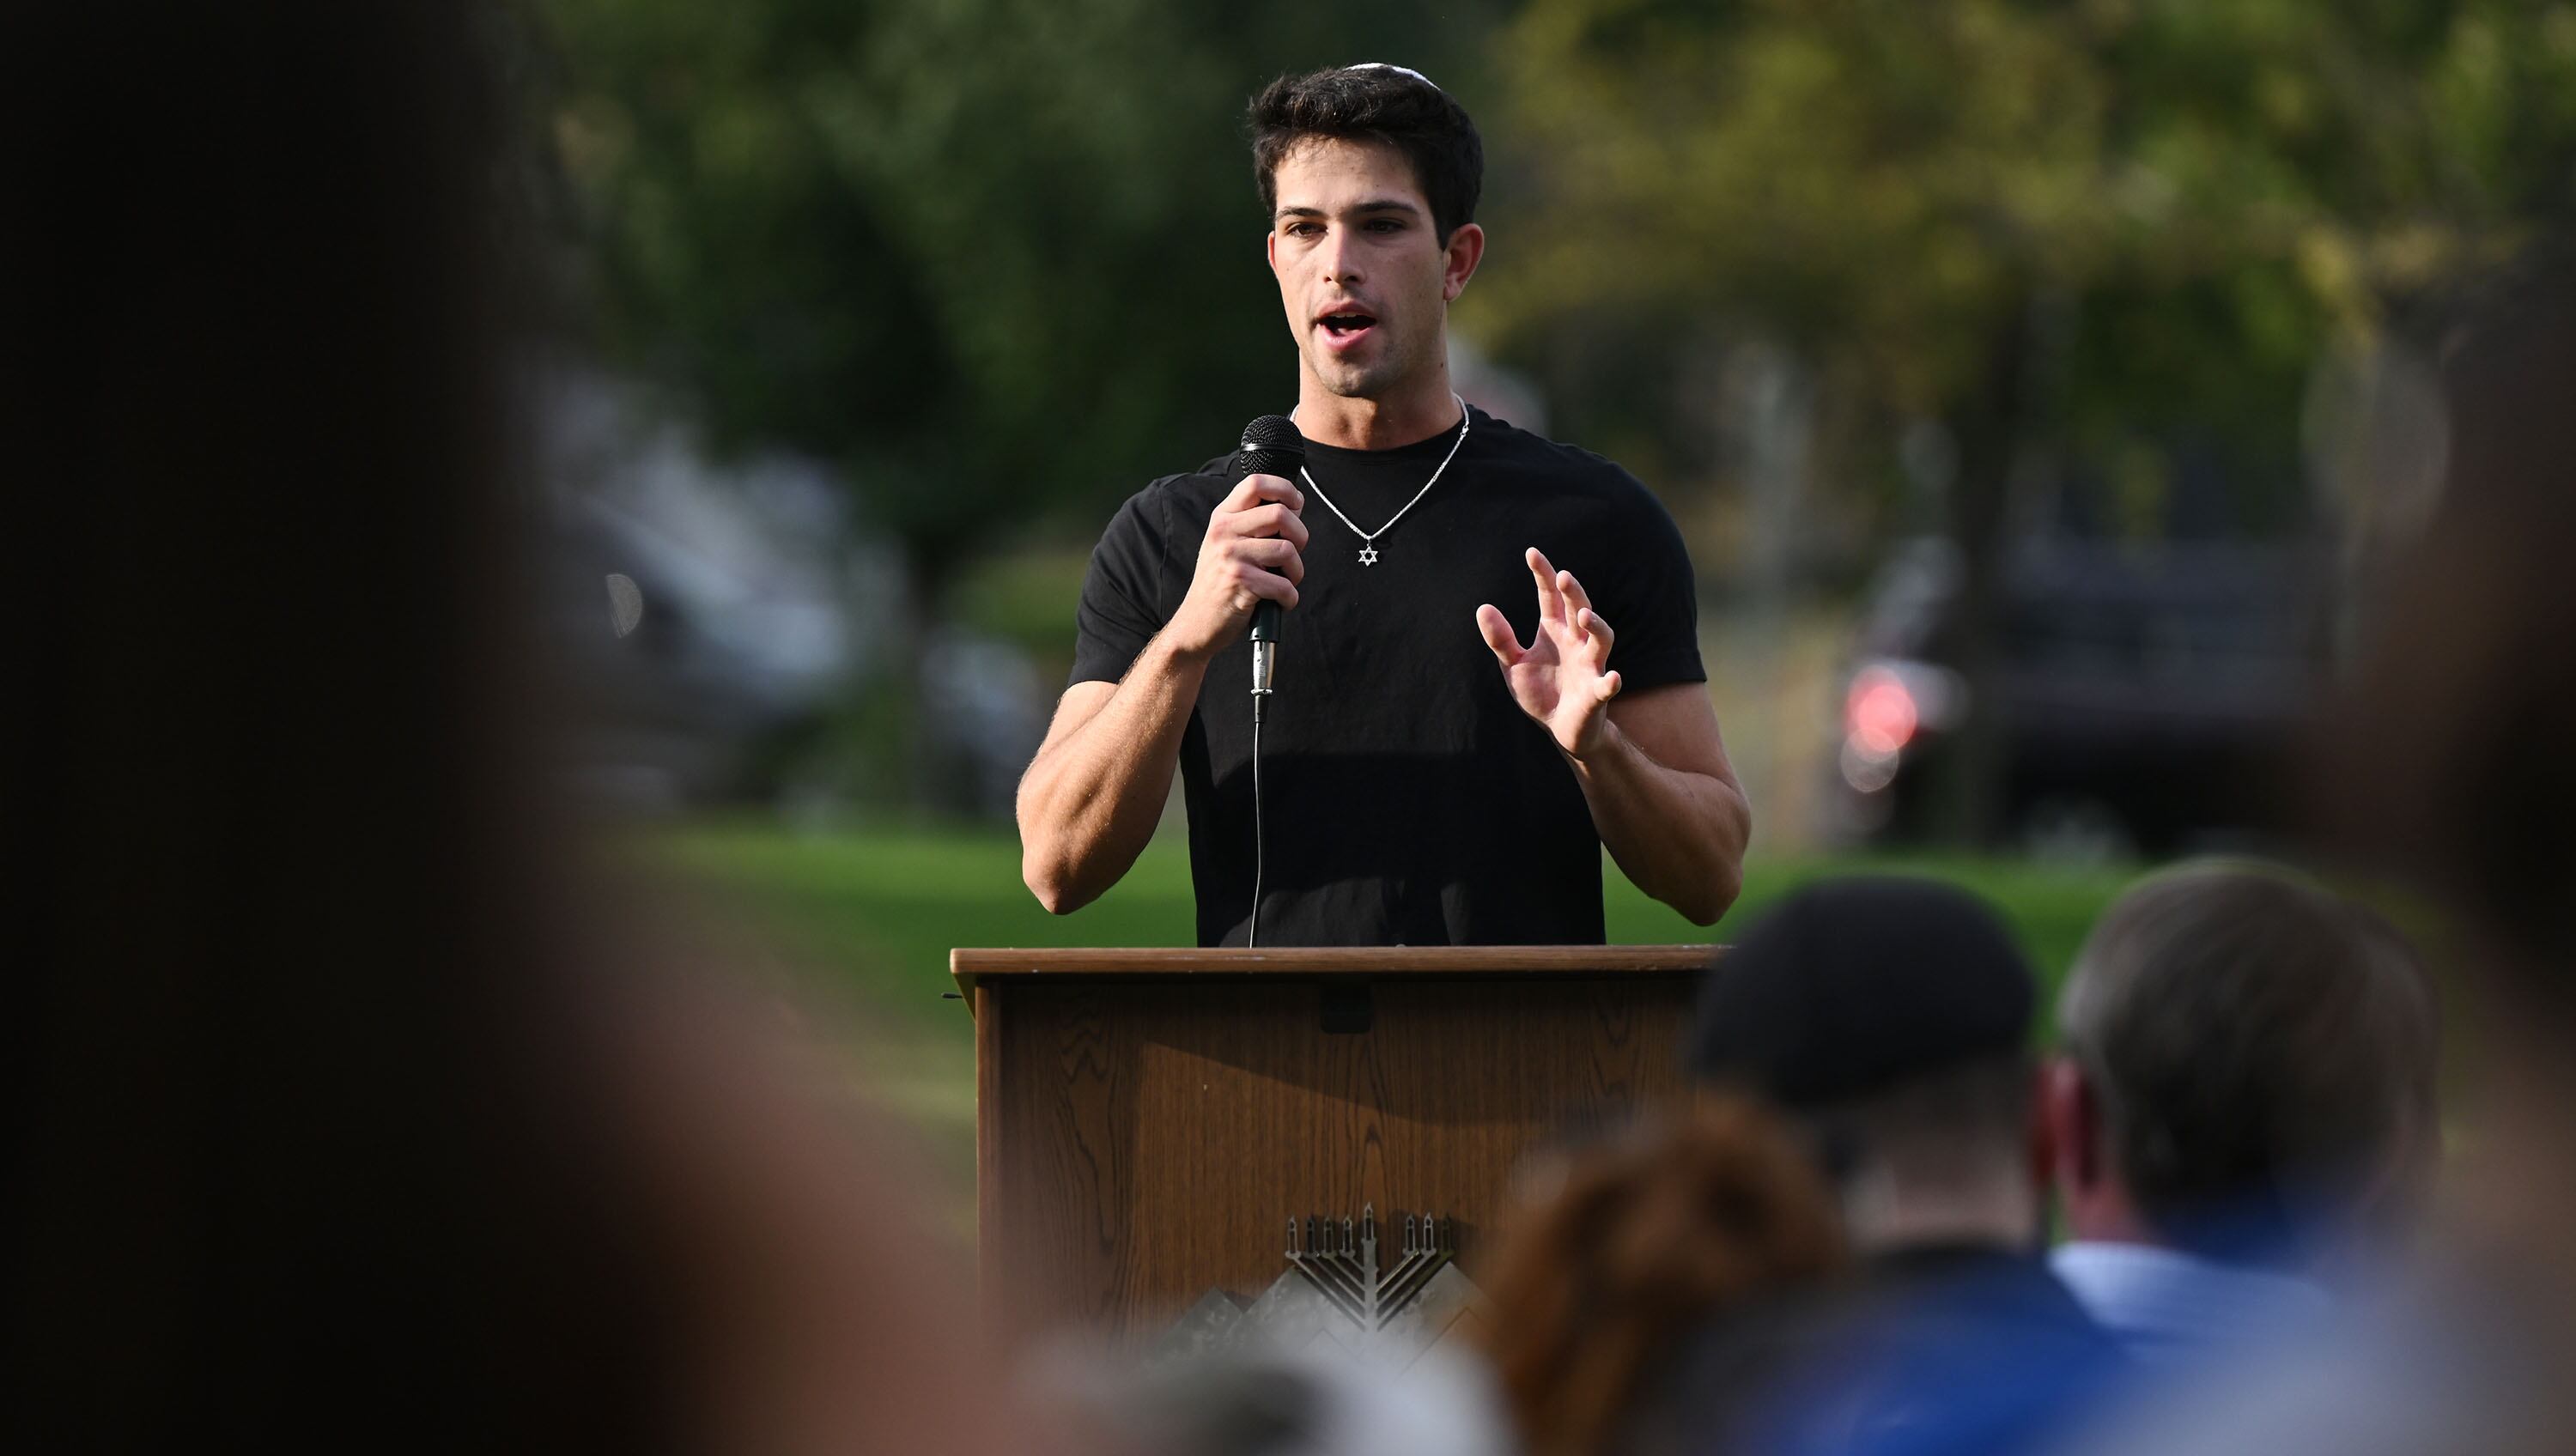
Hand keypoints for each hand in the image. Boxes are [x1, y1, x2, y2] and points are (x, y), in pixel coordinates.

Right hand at [1165, 473, 1307, 660]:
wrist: (1196, 623)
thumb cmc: (1219, 583)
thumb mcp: (1226, 543)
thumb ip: (1254, 523)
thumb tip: (1295, 505)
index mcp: (1223, 518)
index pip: (1256, 483)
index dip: (1285, 489)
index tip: (1296, 504)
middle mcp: (1224, 532)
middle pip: (1280, 514)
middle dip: (1300, 537)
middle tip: (1291, 556)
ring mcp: (1231, 557)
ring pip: (1287, 550)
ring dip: (1296, 572)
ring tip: (1284, 581)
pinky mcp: (1241, 583)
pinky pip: (1284, 585)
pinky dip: (1289, 598)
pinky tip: (1278, 601)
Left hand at [1477, 547, 1622, 758]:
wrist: (1560, 728)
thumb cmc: (1540, 690)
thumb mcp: (1513, 664)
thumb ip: (1500, 639)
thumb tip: (1483, 607)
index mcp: (1554, 631)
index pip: (1550, 597)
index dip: (1543, 575)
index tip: (1531, 553)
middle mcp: (1576, 642)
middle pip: (1578, 610)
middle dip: (1573, 593)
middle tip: (1563, 576)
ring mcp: (1590, 666)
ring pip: (1601, 640)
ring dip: (1597, 626)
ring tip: (1585, 615)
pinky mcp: (1596, 694)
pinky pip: (1606, 686)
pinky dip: (1610, 682)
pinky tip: (1612, 677)